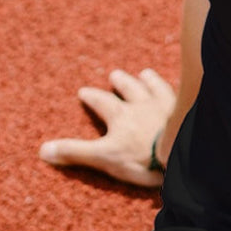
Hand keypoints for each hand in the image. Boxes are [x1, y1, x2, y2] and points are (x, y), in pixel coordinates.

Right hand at [39, 68, 176, 187]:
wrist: (181, 152)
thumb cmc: (141, 156)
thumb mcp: (103, 157)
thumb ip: (75, 153)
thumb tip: (43, 150)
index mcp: (121, 116)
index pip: (102, 102)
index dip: (92, 97)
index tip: (83, 91)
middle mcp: (143, 105)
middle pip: (130, 89)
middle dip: (121, 83)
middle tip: (115, 74)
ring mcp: (167, 106)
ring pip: (155, 88)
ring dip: (148, 81)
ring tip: (145, 73)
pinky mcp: (187, 111)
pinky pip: (181, 95)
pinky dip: (178, 89)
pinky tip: (183, 85)